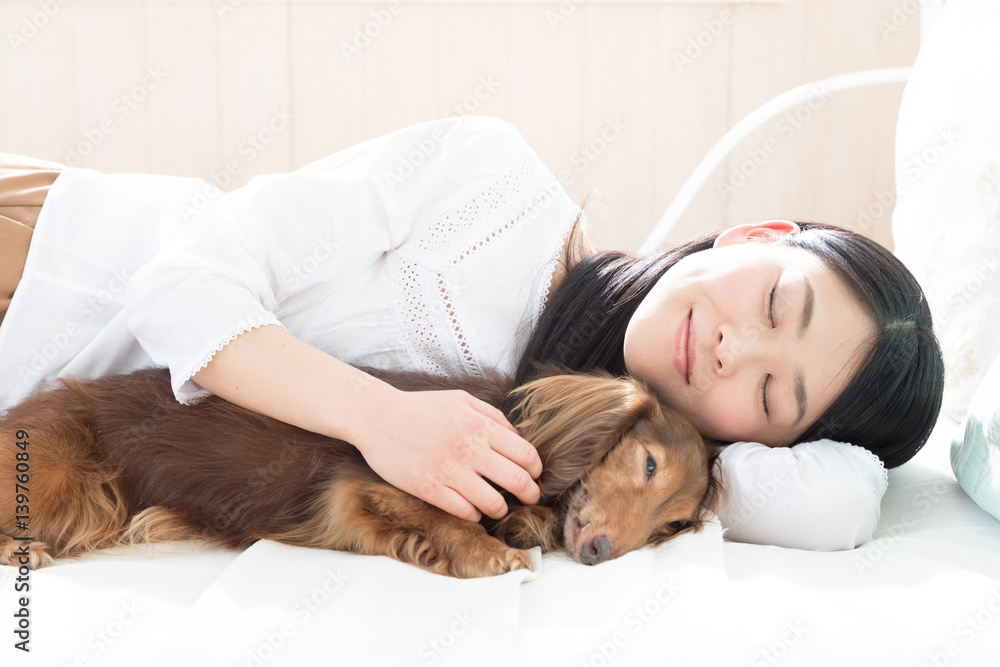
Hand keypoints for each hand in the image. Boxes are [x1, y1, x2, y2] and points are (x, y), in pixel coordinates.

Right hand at [352, 386, 542, 521]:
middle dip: (530, 494)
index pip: (526, 455)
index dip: (536, 470)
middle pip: (518, 481)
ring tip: (497, 506)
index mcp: (480, 426)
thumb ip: (492, 416)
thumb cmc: (421, 407)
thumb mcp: (461, 400)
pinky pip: (464, 512)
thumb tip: (518, 437)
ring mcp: (449, 471)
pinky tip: (472, 509)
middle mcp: (469, 449)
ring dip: (501, 508)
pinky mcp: (430, 489)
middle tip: (530, 498)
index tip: (534, 476)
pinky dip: (474, 515)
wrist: (376, 416)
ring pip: (493, 503)